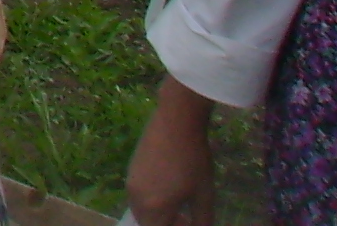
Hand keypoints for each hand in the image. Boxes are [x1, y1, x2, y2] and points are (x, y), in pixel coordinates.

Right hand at [124, 78, 217, 225]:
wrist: (176, 121)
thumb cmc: (194, 160)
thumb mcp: (204, 194)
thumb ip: (202, 220)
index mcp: (154, 207)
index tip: (190, 221)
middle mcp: (136, 197)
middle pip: (146, 222)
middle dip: (164, 222)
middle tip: (186, 216)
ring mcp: (131, 181)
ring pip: (141, 209)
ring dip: (157, 212)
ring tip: (180, 203)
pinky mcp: (132, 168)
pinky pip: (138, 194)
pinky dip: (151, 199)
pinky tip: (170, 187)